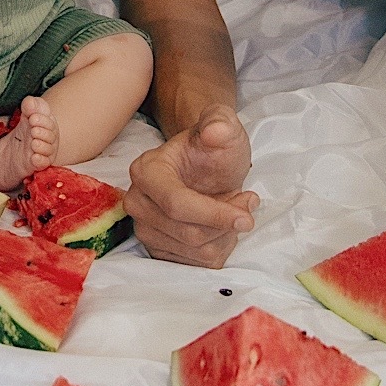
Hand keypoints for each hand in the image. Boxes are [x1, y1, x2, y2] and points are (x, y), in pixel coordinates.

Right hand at [124, 105, 257, 267]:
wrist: (205, 166)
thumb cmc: (211, 149)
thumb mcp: (223, 127)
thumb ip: (220, 123)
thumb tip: (215, 131)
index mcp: (145, 171)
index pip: (177, 205)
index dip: (215, 214)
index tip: (247, 215)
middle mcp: (138, 202)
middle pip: (189, 233)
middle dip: (225, 222)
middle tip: (245, 200)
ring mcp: (146, 229)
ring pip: (197, 251)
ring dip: (225, 234)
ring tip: (231, 207)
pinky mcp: (160, 250)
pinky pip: (200, 263)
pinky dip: (220, 246)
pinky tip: (220, 224)